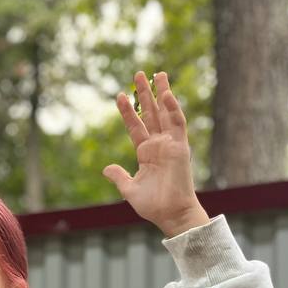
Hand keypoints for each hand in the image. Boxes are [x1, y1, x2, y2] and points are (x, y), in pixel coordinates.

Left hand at [103, 71, 209, 238]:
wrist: (170, 214)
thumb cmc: (153, 205)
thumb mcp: (129, 189)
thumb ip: (119, 176)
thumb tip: (106, 168)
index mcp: (146, 152)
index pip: (135, 126)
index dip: (127, 111)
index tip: (119, 94)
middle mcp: (158, 144)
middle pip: (150, 113)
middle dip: (145, 94)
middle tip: (139, 74)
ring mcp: (170, 143)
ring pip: (165, 112)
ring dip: (161, 93)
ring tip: (156, 73)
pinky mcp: (181, 146)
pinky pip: (177, 123)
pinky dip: (173, 108)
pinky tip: (166, 93)